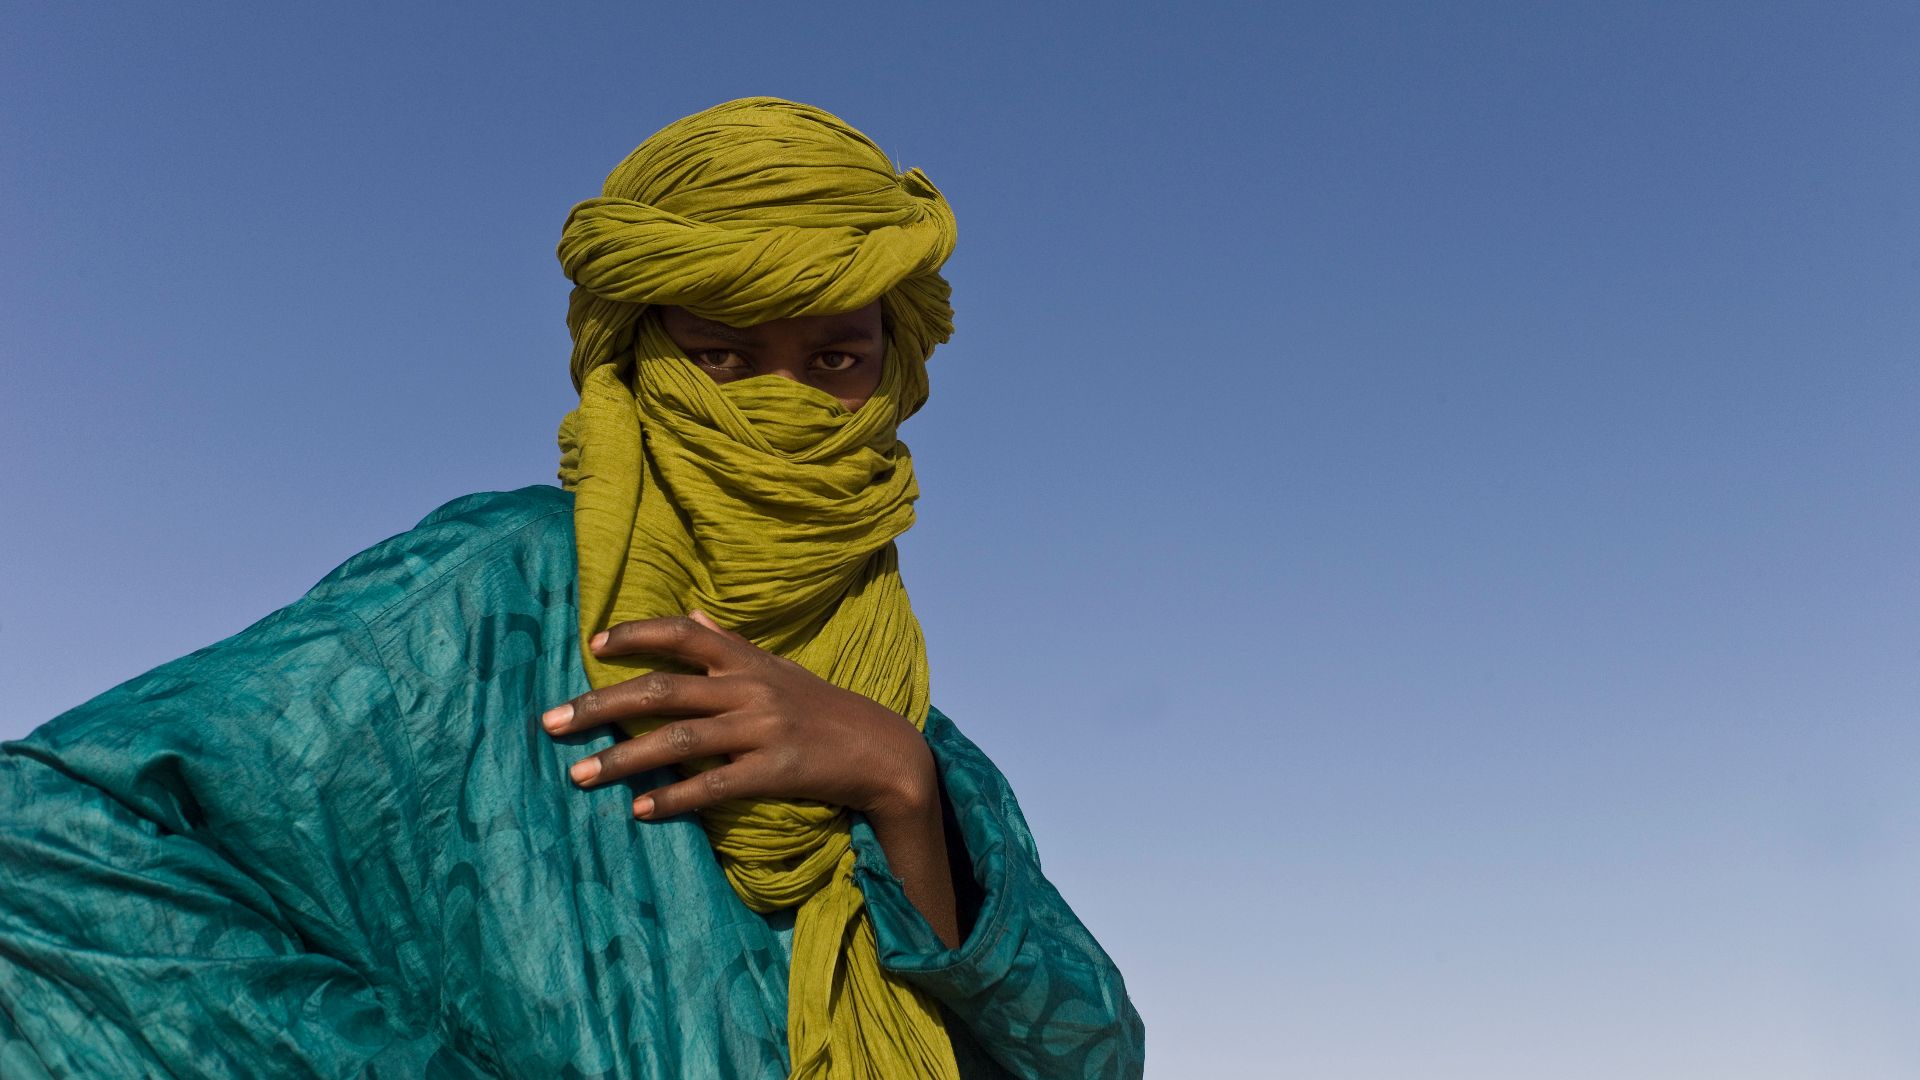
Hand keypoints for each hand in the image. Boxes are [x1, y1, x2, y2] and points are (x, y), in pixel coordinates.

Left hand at [540, 612, 936, 823]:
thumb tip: (694, 612)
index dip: (634, 635)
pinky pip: (712, 786)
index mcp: (746, 659)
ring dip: (621, 760)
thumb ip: (730, 643)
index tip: (592, 647)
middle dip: (598, 706)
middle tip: (550, 724)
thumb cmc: (821, 706)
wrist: (882, 750)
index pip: (680, 634)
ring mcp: (761, 730)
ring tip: (578, 775)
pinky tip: (638, 811)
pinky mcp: (773, 772)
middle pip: (660, 691)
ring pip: (676, 741)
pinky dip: (672, 799)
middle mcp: (748, 688)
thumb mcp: (779, 666)